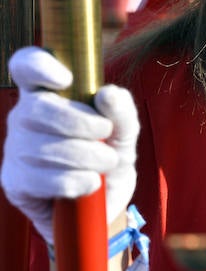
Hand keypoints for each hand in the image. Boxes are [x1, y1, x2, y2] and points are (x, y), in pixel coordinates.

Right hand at [0, 47, 139, 244]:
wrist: (103, 204)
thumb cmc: (110, 154)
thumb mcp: (125, 131)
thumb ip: (122, 110)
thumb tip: (107, 94)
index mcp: (48, 92)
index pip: (26, 66)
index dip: (39, 66)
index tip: (67, 79)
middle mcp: (24, 116)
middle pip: (37, 108)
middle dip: (79, 122)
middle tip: (105, 133)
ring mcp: (15, 149)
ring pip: (42, 146)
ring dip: (84, 156)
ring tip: (107, 162)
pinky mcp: (14, 181)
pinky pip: (39, 178)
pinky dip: (73, 181)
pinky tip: (91, 183)